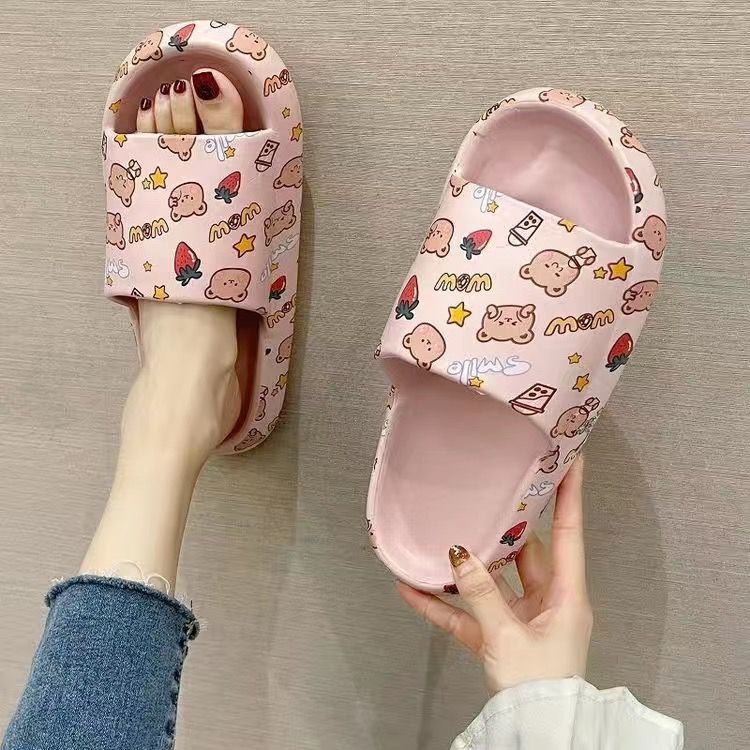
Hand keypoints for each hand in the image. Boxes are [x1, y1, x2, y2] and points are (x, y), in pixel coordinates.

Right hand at [398, 456, 591, 693]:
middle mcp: (548, 601)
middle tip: (486, 493)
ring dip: (465, 568)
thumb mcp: (508, 637)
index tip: (570, 459)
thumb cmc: (539, 687)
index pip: (568, 533)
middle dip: (502, 528)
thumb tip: (459, 555)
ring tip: (439, 539)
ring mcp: (522, 619)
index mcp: (566, 594)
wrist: (535, 736)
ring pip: (492, 582)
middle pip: (524, 552)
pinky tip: (413, 591)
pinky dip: (444, 605)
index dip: (570, 495)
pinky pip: (469, 615)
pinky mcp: (498, 639)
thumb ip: (481, 595)